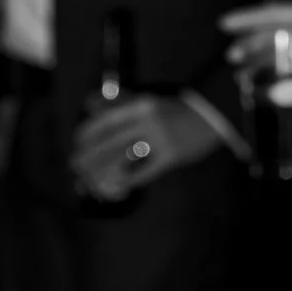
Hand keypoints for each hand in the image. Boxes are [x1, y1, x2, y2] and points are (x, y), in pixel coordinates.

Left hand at [70, 95, 224, 201]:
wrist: (215, 119)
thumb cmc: (178, 111)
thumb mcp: (150, 102)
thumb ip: (120, 102)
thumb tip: (88, 102)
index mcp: (141, 106)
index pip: (105, 121)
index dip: (87, 134)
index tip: (77, 143)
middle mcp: (149, 121)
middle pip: (110, 142)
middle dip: (89, 156)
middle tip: (76, 166)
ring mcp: (161, 139)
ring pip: (123, 159)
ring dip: (103, 172)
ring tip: (91, 181)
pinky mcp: (171, 157)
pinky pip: (143, 173)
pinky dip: (128, 182)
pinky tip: (118, 189)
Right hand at [222, 6, 291, 126]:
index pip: (286, 12)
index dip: (257, 17)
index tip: (230, 22)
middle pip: (278, 32)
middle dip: (253, 41)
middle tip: (230, 53)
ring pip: (281, 53)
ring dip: (260, 61)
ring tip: (236, 71)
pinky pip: (291, 75)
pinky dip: (273, 80)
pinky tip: (254, 86)